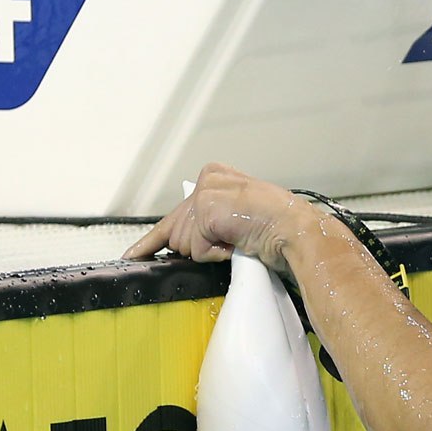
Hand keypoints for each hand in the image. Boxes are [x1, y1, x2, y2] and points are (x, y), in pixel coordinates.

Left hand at [121, 163, 321, 271]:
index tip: (133, 255)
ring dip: (210, 251)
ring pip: (183, 243)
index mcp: (216, 175)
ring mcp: (205, 193)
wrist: (298, 231)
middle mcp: (207, 178)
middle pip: (176, 231)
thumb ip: (211, 219)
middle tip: (232, 242)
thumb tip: (177, 242)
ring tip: (240, 240)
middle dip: (198, 247)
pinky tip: (238, 242)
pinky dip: (217, 254)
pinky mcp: (206, 211)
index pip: (175, 213)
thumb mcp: (240, 215)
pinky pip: (196, 250)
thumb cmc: (280, 228)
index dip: (155, 240)